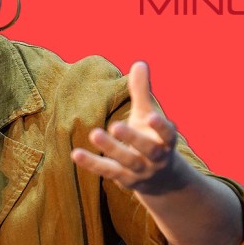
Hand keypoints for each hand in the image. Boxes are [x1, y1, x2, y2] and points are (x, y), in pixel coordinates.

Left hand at [71, 61, 183, 193]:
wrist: (162, 180)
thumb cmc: (152, 137)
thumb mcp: (148, 115)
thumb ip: (142, 92)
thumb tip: (139, 63)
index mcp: (166, 141)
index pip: (167, 134)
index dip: (161, 127)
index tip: (151, 115)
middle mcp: (157, 158)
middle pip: (147, 149)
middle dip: (132, 139)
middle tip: (115, 126)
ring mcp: (142, 171)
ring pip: (127, 162)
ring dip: (111, 149)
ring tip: (94, 133)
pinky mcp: (126, 180)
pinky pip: (108, 172)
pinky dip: (92, 163)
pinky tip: (76, 154)